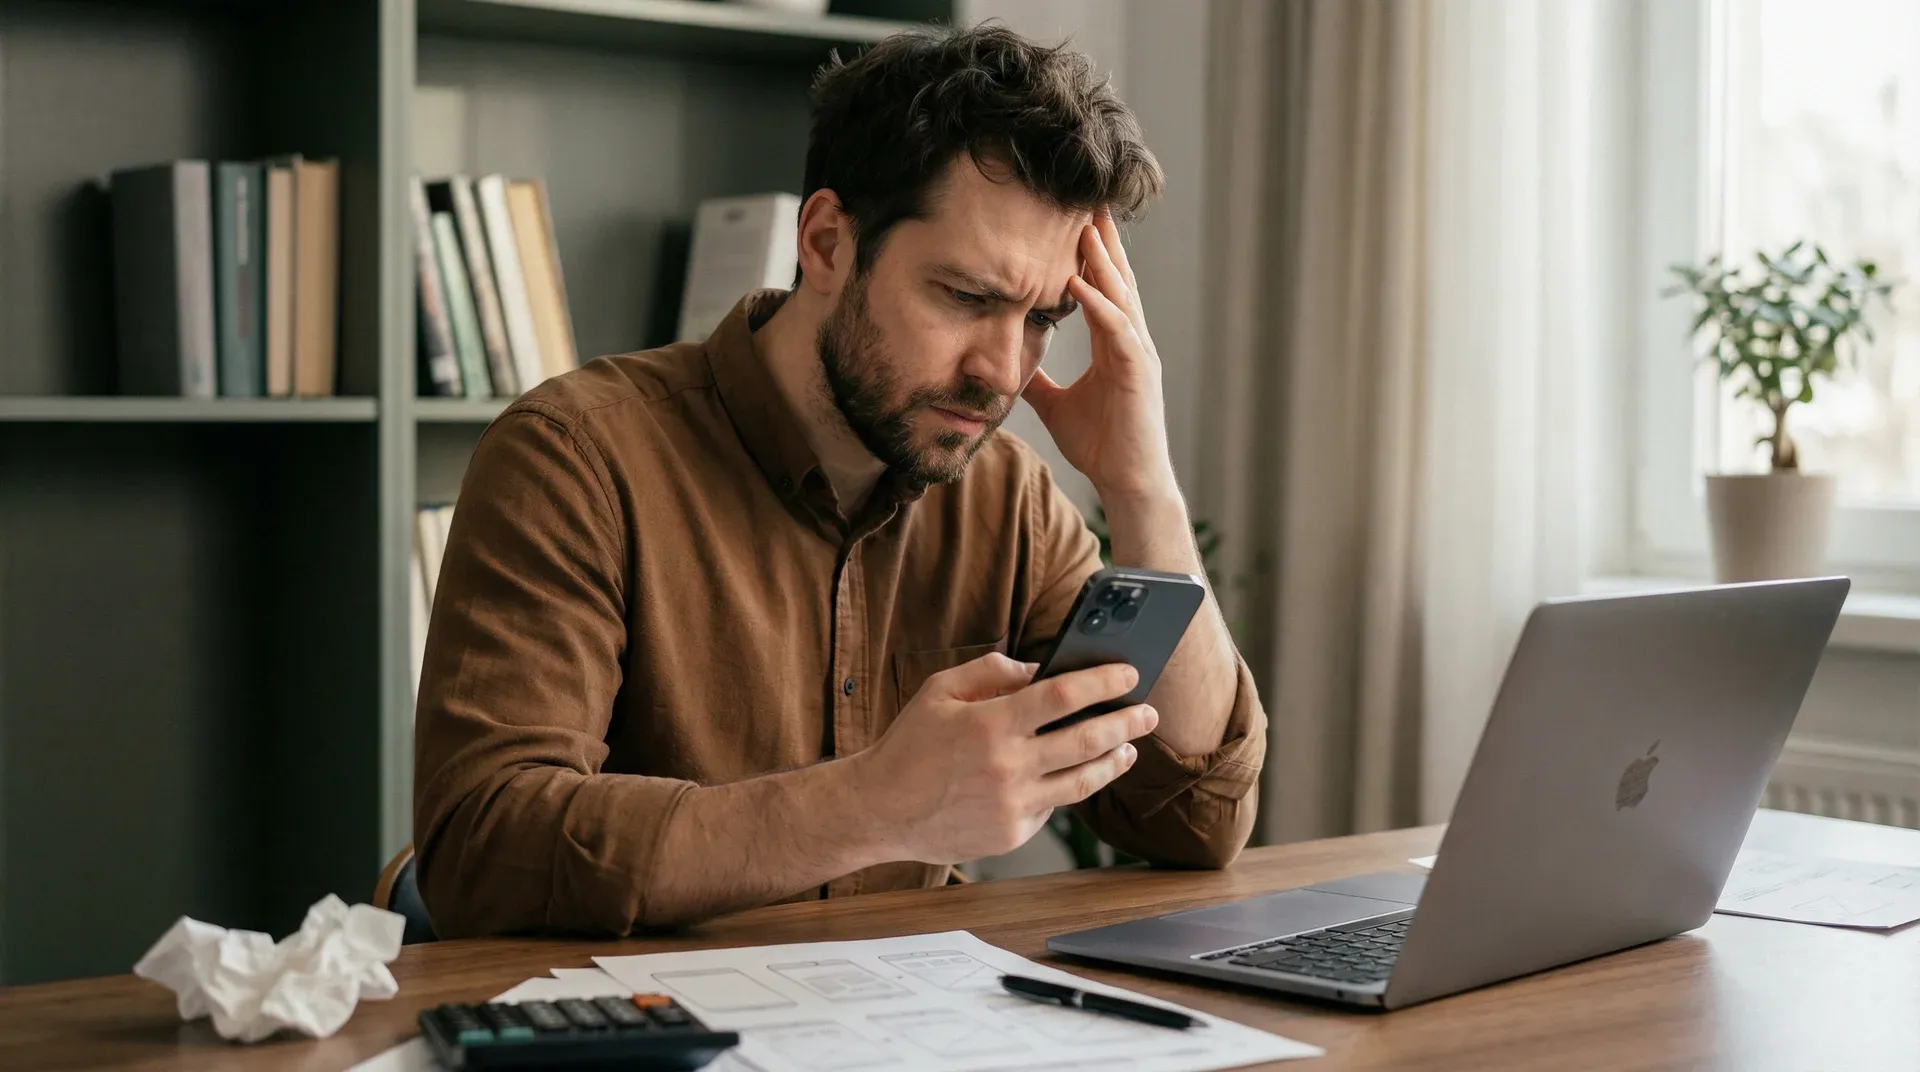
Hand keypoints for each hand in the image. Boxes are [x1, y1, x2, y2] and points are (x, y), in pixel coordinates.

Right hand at [854, 653, 1159, 863]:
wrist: (880, 809)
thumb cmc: (909, 746)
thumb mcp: (940, 691)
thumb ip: (991, 671)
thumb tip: (1038, 670)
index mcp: (990, 724)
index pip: (1063, 696)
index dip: (1103, 683)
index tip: (1127, 675)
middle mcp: (1007, 766)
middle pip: (1086, 740)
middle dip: (1126, 723)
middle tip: (1148, 713)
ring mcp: (1012, 805)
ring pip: (1082, 781)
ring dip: (1114, 761)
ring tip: (1130, 748)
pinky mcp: (1012, 834)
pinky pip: (1053, 806)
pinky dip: (1068, 788)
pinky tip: (1076, 774)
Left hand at [1023, 212, 1177, 502]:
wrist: (1128, 483)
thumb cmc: (1101, 445)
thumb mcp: (1056, 405)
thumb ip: (1038, 380)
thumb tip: (1011, 365)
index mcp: (1115, 344)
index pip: (1102, 288)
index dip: (1090, 255)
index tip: (1072, 221)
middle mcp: (1130, 341)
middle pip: (1117, 280)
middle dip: (1102, 242)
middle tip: (1088, 201)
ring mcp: (1138, 354)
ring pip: (1121, 296)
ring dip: (1102, 261)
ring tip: (1084, 227)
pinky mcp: (1139, 372)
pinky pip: (1118, 329)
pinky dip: (1099, 303)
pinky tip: (1077, 281)